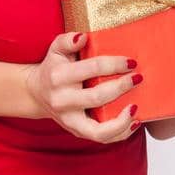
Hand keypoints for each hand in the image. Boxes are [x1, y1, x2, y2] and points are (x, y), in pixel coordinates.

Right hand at [21, 32, 141, 143]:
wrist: (37, 93)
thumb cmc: (53, 68)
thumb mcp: (56, 49)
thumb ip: (68, 40)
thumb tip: (83, 37)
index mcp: (58, 76)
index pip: (92, 68)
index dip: (115, 64)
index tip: (131, 62)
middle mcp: (62, 100)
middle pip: (97, 97)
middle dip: (122, 87)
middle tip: (138, 78)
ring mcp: (69, 119)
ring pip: (99, 129)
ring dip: (122, 120)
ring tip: (136, 107)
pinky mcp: (76, 131)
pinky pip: (100, 137)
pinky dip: (119, 133)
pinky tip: (134, 122)